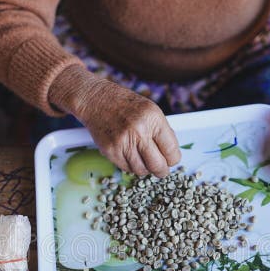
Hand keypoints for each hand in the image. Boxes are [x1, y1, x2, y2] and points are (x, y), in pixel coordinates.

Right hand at [65, 75, 180, 176]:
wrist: (96, 100)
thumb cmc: (125, 105)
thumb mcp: (150, 110)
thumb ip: (161, 131)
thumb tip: (171, 154)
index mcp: (153, 119)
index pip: (171, 150)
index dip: (173, 159)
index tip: (171, 160)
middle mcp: (139, 131)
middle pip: (158, 165)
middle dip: (162, 170)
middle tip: (161, 170)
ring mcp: (123, 142)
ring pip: (142, 170)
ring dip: (145, 169)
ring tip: (144, 160)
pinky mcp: (110, 150)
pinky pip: (126, 168)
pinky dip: (131, 166)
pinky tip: (131, 155)